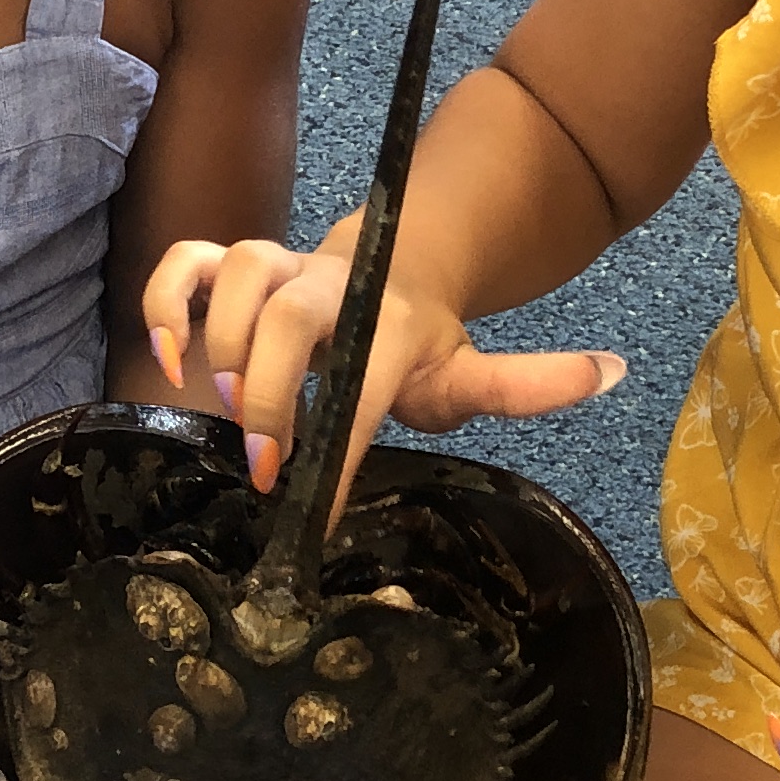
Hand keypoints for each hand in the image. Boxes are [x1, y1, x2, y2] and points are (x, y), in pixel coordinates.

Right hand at [142, 229, 623, 502]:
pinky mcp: (229, 266)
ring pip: (232, 273)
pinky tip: (169, 358)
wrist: (389, 264)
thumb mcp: (474, 372)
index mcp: (391, 323)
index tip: (308, 516)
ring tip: (227, 406)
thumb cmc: (421, 343)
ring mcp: (274, 269)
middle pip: (284, 316)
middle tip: (266, 467)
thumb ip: (531, 382)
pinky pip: (182, 267)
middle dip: (268, 395)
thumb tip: (613, 369)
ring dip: (219, 342)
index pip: (362, 385)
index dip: (335, 450)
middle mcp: (326, 287)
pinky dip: (166, 304)